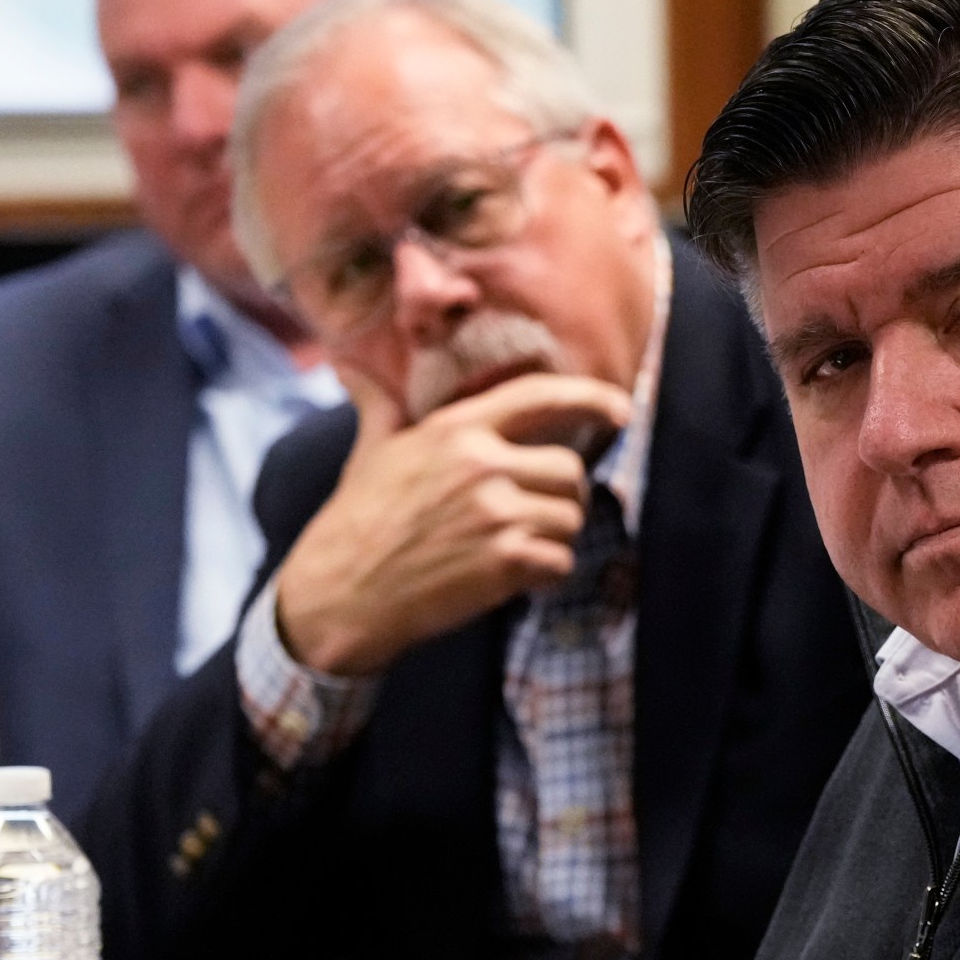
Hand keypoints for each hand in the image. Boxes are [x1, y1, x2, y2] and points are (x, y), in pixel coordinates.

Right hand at [273, 368, 631, 675]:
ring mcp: (495, 514)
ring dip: (554, 539)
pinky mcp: (504, 562)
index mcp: (455, 430)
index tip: (620, 410)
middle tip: (532, 517)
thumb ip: (381, 407)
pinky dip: (546, 575)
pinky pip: (561, 562)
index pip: (540, 397)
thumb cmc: (355, 521)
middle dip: (562, 497)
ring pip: (570, 520)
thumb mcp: (370, 452)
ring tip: (514, 549)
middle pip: (570, 471)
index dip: (591, 399)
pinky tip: (513, 578)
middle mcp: (481, 464)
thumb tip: (349, 366)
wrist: (340, 593)